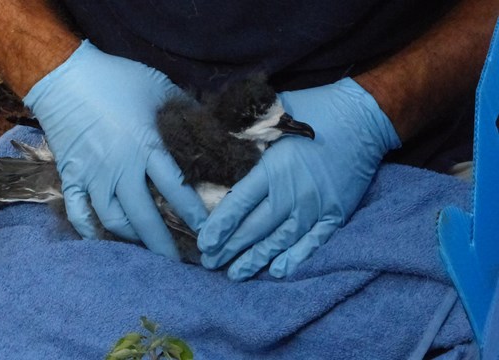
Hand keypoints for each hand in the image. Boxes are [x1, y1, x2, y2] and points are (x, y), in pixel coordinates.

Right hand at [24, 40, 207, 259]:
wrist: (65, 77)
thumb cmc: (116, 80)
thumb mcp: (159, 86)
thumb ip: (185, 109)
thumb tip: (208, 127)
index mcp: (147, 148)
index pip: (175, 190)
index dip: (192, 214)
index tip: (206, 231)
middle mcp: (121, 169)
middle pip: (145, 217)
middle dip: (163, 244)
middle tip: (176, 262)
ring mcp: (93, 177)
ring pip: (114, 220)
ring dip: (132, 238)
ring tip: (145, 247)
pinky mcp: (71, 177)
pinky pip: (78, 213)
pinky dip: (89, 230)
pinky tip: (103, 240)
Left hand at [198, 78, 400, 279]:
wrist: (365, 117)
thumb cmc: (316, 110)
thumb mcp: (276, 116)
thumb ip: (248, 134)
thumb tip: (217, 141)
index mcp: (274, 167)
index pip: (239, 203)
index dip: (220, 226)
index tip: (204, 242)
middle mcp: (293, 192)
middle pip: (255, 227)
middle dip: (230, 247)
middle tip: (209, 263)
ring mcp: (316, 206)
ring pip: (280, 240)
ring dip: (255, 259)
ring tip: (235, 274)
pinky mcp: (335, 213)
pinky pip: (313, 242)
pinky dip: (295, 258)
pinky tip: (278, 271)